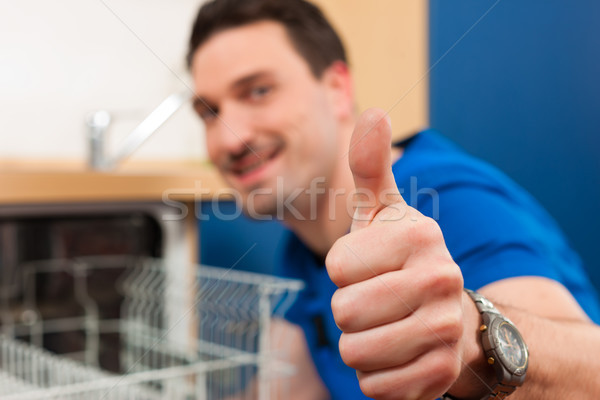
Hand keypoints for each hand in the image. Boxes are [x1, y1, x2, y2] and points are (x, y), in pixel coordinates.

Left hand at [325, 108, 466, 398]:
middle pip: (344, 311)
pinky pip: (373, 385)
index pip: (337, 265)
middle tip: (379, 300)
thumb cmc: (401, 260)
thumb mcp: (384, 212)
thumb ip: (371, 166)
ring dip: (361, 343)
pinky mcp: (438, 376)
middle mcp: (441, 281)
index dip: (343, 269)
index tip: (370, 266)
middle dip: (350, 309)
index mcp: (421, 236)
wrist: (452, 319)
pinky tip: (400, 354)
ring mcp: (444, 332)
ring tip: (388, 326)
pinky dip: (376, 374)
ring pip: (355, 352)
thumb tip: (374, 112)